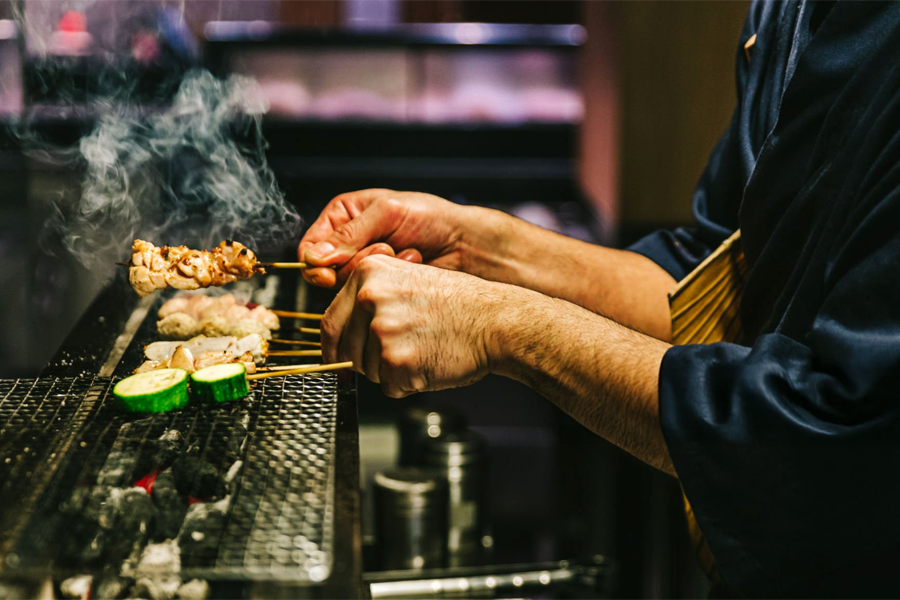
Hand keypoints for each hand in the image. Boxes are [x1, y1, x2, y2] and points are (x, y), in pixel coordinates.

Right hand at [298, 189, 466, 287]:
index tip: (327, 273)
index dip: (315, 263)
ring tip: (404, 252)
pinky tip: (412, 263)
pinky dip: (391, 280)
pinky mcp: (380, 287)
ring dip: (377, 269)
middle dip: (356, 263)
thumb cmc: (429, 217)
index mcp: (342, 217)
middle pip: (326, 271)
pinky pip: (370, 294)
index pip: (309, 247)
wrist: (463, 242)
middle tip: (386, 248)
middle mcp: (348, 244)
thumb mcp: (387, 212)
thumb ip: (350, 235)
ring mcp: (364, 268)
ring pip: (347, 285)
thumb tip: (315, 258)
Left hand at [321, 254, 496, 396]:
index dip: (334, 347)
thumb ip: (371, 299)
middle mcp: (370, 298)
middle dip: (366, 362)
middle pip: (345, 351)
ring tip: (423, 349)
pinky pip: (389, 387)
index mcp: (368, 273)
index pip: (330, 323)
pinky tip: (429, 362)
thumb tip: (342, 331)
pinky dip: (408, 384)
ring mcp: (382, 330)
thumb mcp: (408, 280)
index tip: (337, 359)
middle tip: (400, 352)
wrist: (496, 321)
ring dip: (390, 371)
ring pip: (367, 371)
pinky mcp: (397, 361)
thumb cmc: (461, 304)